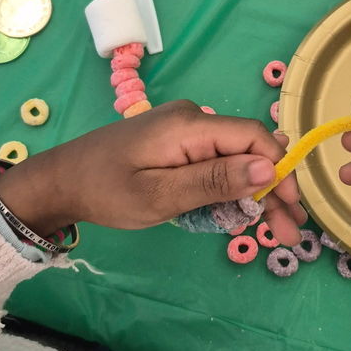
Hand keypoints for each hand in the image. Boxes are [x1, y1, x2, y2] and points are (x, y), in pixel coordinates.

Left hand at [0, 100, 304, 244]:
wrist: (60, 182)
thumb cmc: (106, 190)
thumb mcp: (161, 194)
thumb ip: (214, 180)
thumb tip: (268, 167)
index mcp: (190, 125)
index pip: (253, 137)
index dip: (278, 169)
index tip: (290, 206)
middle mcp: (193, 119)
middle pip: (248, 150)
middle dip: (272, 189)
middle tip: (290, 231)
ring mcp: (184, 131)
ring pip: (235, 159)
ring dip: (255, 193)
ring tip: (276, 231)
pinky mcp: (177, 145)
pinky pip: (215, 162)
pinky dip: (230, 188)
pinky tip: (242, 214)